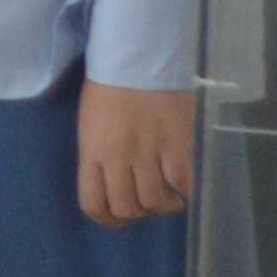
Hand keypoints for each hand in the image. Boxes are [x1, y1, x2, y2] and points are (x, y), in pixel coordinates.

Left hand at [77, 80, 195, 226]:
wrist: (139, 57)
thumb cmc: (110, 87)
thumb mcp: (91, 124)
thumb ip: (99, 155)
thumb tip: (113, 183)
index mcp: (93, 151)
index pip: (93, 203)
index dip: (107, 218)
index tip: (117, 217)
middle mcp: (119, 157)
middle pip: (127, 207)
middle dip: (136, 211)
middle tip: (145, 199)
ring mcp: (151, 153)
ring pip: (156, 202)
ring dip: (162, 205)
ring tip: (166, 192)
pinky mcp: (180, 146)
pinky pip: (185, 186)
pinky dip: (185, 192)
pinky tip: (183, 184)